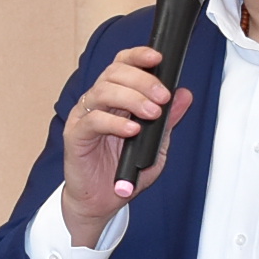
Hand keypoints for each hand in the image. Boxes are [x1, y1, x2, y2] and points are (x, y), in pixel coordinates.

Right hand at [62, 46, 196, 243]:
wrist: (101, 202)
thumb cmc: (124, 173)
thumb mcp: (155, 145)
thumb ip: (167, 121)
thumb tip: (184, 95)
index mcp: (115, 98)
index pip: (122, 65)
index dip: (138, 56)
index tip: (158, 58)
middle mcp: (97, 102)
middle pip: (114, 73)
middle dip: (142, 80)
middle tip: (162, 96)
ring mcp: (84, 117)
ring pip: (103, 91)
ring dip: (132, 98)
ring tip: (151, 114)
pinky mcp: (75, 136)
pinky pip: (93, 121)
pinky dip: (115, 122)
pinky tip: (132, 130)